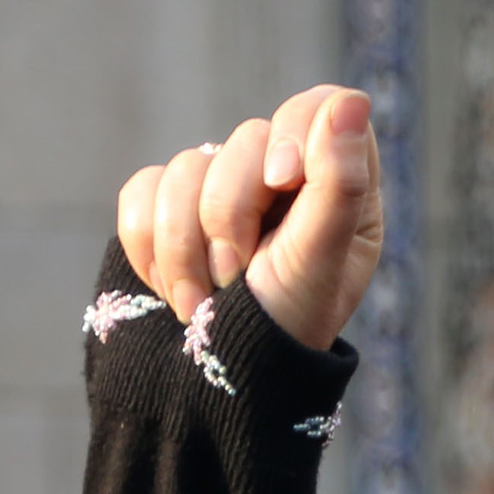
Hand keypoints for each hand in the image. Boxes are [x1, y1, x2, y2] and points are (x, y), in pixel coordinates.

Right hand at [114, 85, 382, 352]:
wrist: (209, 393)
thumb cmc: (282, 331)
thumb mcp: (320, 261)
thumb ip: (339, 183)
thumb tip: (352, 99)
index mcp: (338, 189)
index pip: (319, 105)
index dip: (293, 132)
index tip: (281, 181)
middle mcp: (282, 183)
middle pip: (245, 138)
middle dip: (230, 214)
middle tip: (236, 276)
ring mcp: (221, 193)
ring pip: (187, 166)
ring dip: (185, 246)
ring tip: (200, 305)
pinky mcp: (165, 210)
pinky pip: (142, 191)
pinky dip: (150, 248)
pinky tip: (172, 292)